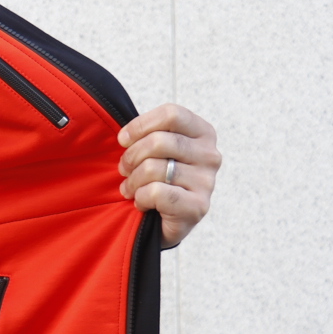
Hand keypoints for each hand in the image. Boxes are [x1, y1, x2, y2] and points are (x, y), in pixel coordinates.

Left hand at [117, 104, 219, 247]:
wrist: (169, 219)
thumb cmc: (160, 178)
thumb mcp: (157, 150)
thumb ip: (148, 135)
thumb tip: (123, 136)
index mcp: (203, 133)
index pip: (171, 114)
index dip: (140, 125)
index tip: (123, 140)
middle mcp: (210, 154)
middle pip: (158, 141)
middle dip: (131, 156)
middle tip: (124, 170)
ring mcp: (207, 181)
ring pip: (153, 168)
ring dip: (133, 180)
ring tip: (130, 188)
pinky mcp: (198, 206)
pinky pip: (157, 192)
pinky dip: (141, 198)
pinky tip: (142, 202)